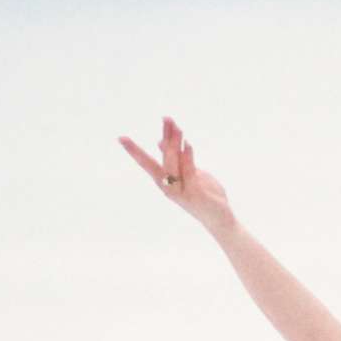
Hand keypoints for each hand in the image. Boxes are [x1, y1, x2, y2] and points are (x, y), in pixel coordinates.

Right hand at [118, 115, 233, 228]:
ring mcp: (181, 191)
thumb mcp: (187, 172)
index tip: (121, 138)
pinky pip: (189, 173)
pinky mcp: (195, 194)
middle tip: (158, 122)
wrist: (219, 218)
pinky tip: (188, 145)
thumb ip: (175, 158)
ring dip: (175, 144)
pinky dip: (188, 158)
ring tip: (177, 127)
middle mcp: (168, 187)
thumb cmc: (203, 193)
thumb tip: (159, 141)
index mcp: (165, 181)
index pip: (147, 163)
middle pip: (159, 161)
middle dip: (156, 142)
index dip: (134, 151)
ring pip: (173, 165)